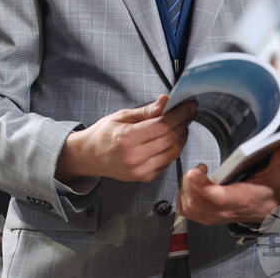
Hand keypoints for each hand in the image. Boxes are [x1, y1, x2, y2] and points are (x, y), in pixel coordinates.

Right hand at [55, 95, 195, 182]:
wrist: (89, 157)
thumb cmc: (104, 134)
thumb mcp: (122, 116)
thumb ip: (146, 111)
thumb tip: (166, 101)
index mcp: (127, 139)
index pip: (163, 125)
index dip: (180, 114)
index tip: (190, 106)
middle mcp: (134, 158)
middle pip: (171, 139)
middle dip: (184, 123)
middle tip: (190, 112)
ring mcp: (140, 171)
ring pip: (173, 152)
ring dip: (182, 137)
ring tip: (183, 124)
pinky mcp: (144, 178)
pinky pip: (167, 162)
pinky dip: (174, 149)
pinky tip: (173, 139)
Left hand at [176, 144, 279, 225]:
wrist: (269, 210)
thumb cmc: (272, 188)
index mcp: (242, 199)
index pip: (218, 197)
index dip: (203, 186)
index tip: (196, 170)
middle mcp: (225, 211)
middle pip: (197, 204)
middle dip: (191, 184)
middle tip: (199, 168)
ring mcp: (215, 217)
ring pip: (190, 209)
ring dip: (186, 191)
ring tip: (195, 175)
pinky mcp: (208, 217)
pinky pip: (188, 213)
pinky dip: (183, 200)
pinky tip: (189, 186)